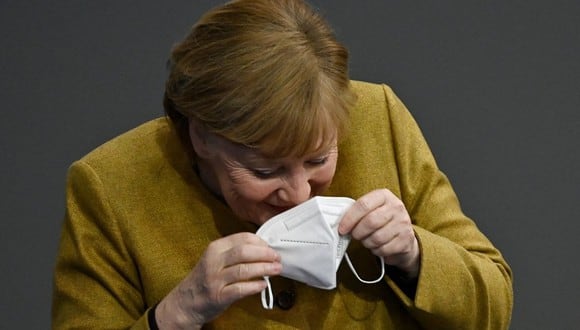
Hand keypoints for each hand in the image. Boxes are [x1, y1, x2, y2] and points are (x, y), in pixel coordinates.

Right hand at [155, 232, 281, 328]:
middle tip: (277, 258)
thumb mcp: (215, 259)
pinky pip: (240, 289)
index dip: (260, 242)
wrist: (185, 302)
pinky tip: (263, 285)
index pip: (242, 238)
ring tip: (276, 270)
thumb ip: (235, 253)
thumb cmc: (205, 279)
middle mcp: (214, 261)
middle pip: (244, 252)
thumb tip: (263, 249)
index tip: (271, 247)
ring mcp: (215, 279)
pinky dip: (254, 286)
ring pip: (244, 270)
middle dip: (265, 254)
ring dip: (264, 269)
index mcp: (215, 248)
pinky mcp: (218, 296)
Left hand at [339, 189, 419, 278]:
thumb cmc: (381, 220)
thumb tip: (340, 223)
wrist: (403, 234)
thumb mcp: (371, 209)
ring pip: (377, 238)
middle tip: (355, 235)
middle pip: (370, 222)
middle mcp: (396, 207)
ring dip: (367, 243)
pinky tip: (377, 246)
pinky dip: (376, 250)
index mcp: (384, 195)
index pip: (363, 204)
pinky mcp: (407, 239)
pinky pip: (384, 249)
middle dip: (358, 232)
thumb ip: (357, 212)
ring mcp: (403, 223)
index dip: (350, 218)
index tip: (342, 228)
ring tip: (367, 240)